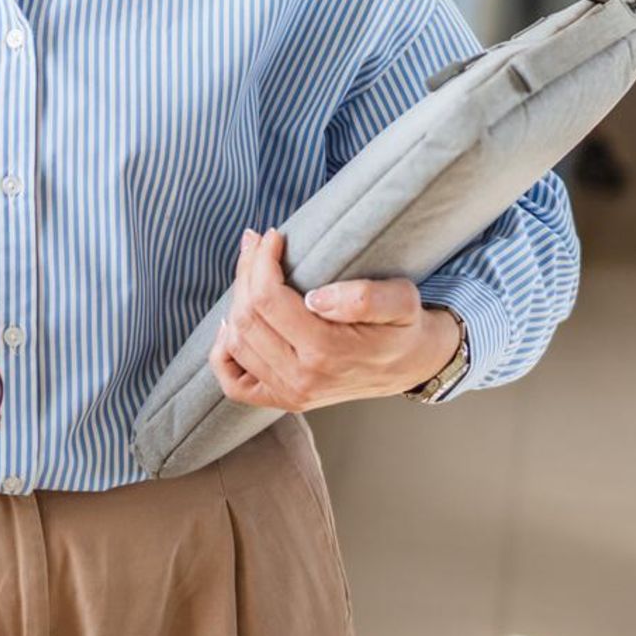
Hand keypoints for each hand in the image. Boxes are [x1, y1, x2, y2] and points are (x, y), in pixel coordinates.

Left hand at [207, 229, 462, 410]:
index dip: (262, 261)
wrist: (412, 365)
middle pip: (246, 316)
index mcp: (326, 351)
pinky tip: (232, 323)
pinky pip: (233, 382)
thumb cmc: (403, 327)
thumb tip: (315, 298)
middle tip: (258, 243)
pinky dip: (223, 351)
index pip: (267, 299)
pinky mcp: (282, 399)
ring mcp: (288, 393)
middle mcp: (300, 379)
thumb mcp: (402, 301)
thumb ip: (364, 298)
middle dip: (246, 272)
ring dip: (235, 299)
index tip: (274, 236)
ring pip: (235, 341)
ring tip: (250, 270)